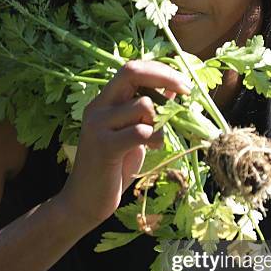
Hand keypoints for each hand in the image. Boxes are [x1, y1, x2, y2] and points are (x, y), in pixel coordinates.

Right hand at [57, 60, 190, 230]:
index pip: (131, 69)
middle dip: (165, 78)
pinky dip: (156, 139)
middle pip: (132, 73)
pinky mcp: (105, 146)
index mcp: (104, 101)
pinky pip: (142, 131)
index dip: (160, 70)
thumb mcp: (132, 134)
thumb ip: (147, 113)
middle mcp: (98, 107)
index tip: (183, 83)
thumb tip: (173, 90)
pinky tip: (151, 150)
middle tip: (186, 92)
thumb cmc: (111, 168)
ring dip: (160, 123)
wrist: (84, 201)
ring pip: (144, 105)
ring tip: (155, 141)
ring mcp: (98, 125)